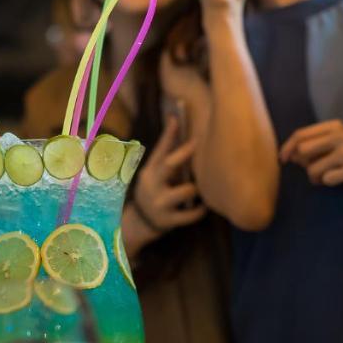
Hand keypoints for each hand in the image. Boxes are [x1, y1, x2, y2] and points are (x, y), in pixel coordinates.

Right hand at [132, 116, 206, 231]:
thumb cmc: (155, 192)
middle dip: (184, 152)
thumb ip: (167, 159)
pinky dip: (200, 210)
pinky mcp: (168, 221)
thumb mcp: (155, 176)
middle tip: (198, 142)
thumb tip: (179, 131)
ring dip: (197, 189)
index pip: (159, 149)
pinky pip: (191, 214)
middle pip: (169, 164)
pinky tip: (203, 208)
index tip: (176, 118)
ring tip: (200, 191)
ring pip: (187, 190)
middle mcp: (152, 185)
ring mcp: (159, 204)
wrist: (140, 224)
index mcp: (150, 172)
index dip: (168, 134)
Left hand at [279, 119, 342, 191]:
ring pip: (312, 168)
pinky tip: (338, 178)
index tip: (282, 159)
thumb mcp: (331, 144)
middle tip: (314, 168)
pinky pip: (326, 179)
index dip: (287, 147)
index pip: (300, 134)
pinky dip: (327, 182)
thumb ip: (310, 146)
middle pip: (303, 150)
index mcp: (333, 126)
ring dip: (315, 176)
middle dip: (304, 163)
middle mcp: (340, 135)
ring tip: (326, 175)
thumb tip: (288, 156)